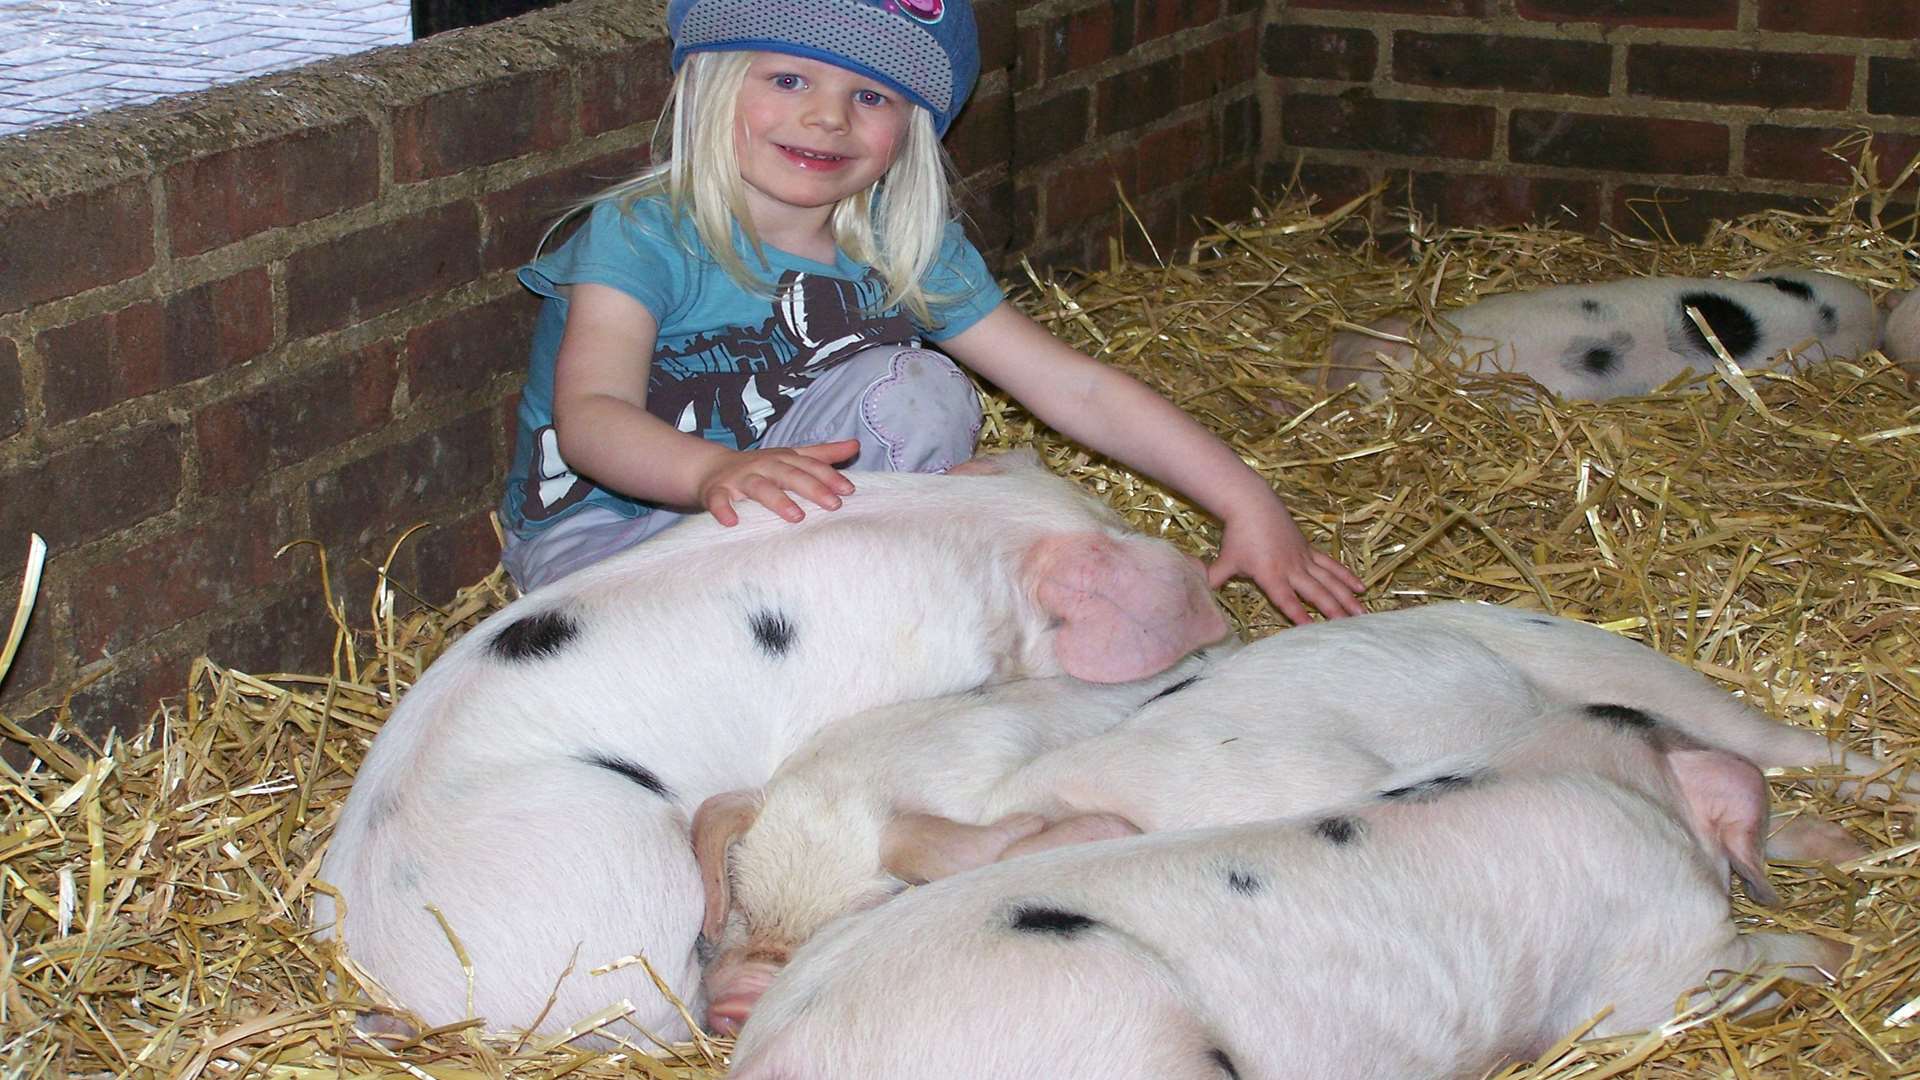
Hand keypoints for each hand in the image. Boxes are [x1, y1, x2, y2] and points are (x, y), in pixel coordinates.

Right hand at [697, 440, 860, 526]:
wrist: (711, 468)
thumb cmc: (761, 467)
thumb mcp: (791, 457)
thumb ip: (822, 454)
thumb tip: (855, 444)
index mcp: (782, 459)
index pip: (809, 466)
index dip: (829, 476)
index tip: (849, 490)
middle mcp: (763, 466)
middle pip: (790, 475)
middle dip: (812, 488)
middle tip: (834, 505)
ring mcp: (739, 479)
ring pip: (759, 487)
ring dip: (777, 500)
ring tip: (796, 516)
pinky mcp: (716, 491)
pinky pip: (718, 500)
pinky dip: (723, 509)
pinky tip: (732, 521)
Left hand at [1208, 503, 1365, 623]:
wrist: (1252, 504)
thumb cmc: (1238, 536)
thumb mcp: (1225, 561)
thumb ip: (1215, 579)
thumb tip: (1198, 592)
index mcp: (1270, 575)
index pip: (1285, 600)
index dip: (1298, 615)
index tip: (1311, 630)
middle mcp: (1291, 568)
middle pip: (1315, 593)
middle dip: (1333, 611)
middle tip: (1349, 628)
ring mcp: (1303, 558)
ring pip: (1329, 580)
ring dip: (1346, 597)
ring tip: (1362, 613)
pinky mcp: (1309, 550)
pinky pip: (1331, 565)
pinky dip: (1345, 576)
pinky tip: (1360, 587)